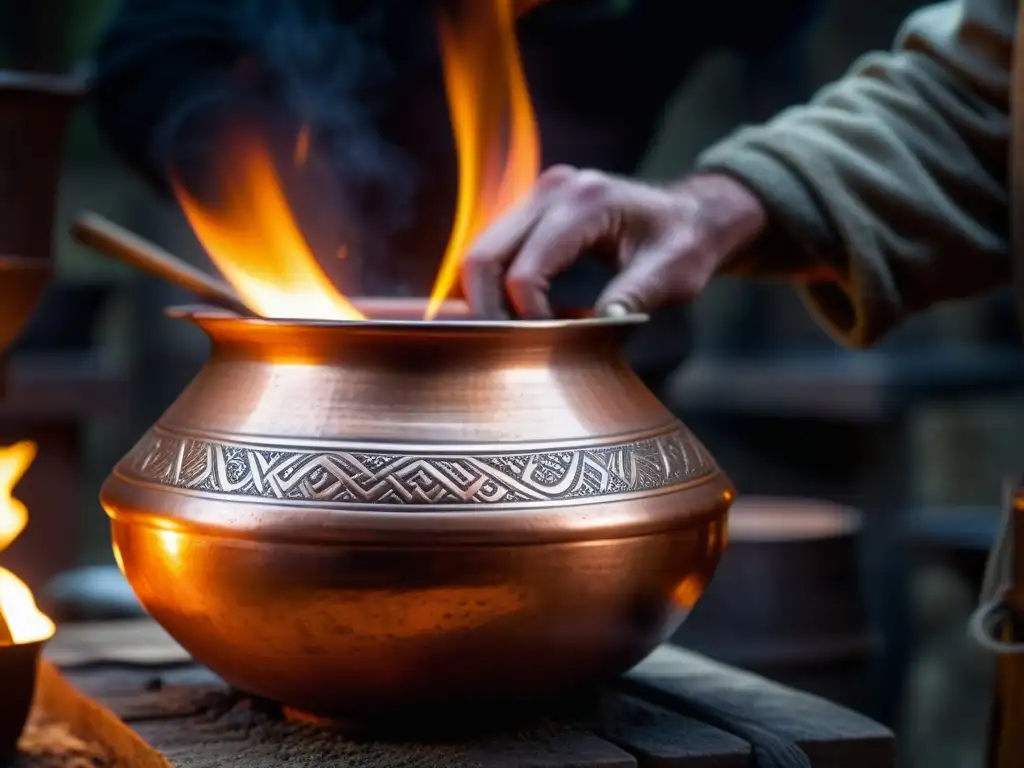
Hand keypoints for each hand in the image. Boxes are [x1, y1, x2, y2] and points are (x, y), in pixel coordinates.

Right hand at [460, 166, 767, 318]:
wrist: (691, 214)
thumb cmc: (686, 244)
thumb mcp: (673, 274)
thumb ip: (631, 297)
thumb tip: (586, 332)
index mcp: (586, 202)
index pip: (525, 272)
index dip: (527, 317)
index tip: (552, 343)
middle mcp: (551, 190)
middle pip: (482, 257)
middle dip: (487, 311)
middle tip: (511, 349)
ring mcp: (536, 196)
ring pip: (478, 254)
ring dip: (487, 299)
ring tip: (520, 331)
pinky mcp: (530, 210)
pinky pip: (493, 252)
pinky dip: (495, 286)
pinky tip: (523, 312)